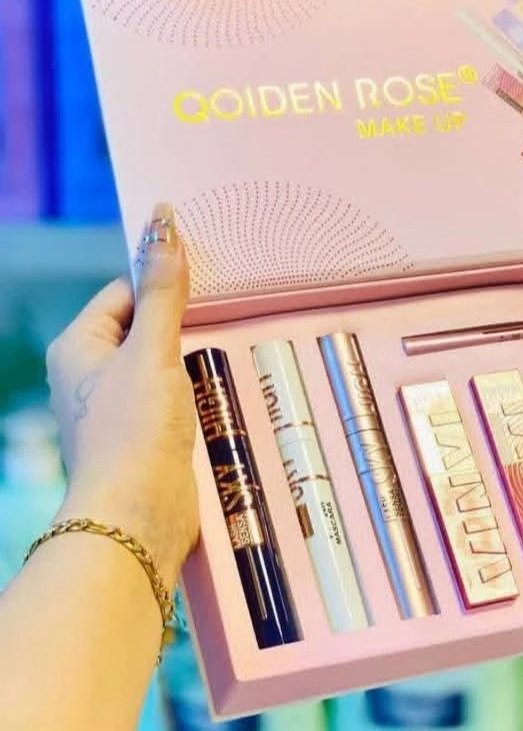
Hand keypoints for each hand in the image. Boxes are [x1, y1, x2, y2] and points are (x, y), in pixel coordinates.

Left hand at [46, 203, 198, 585]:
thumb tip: (162, 223)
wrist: (138, 515)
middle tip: (226, 313)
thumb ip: (164, 290)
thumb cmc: (134, 429)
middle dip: (186, 322)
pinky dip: (197, 388)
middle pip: (146, 326)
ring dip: (195, 357)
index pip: (124, 292)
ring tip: (227, 352)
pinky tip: (221, 388)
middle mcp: (90, 374)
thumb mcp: (152, 350)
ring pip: (164, 361)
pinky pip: (174, 394)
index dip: (163, 282)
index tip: (207, 279)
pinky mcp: (144, 434)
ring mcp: (117, 407)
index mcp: (78, 346)